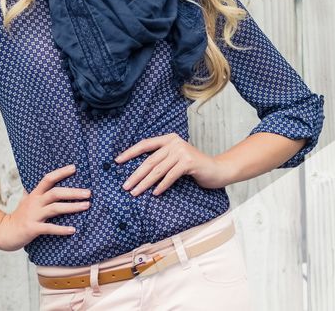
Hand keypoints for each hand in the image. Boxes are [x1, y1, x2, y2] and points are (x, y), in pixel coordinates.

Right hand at [0, 164, 90, 251]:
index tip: (75, 167)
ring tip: (87, 206)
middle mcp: (35, 202)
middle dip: (73, 192)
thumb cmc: (19, 215)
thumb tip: (39, 180)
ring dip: (72, 207)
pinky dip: (61, 229)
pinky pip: (49, 228)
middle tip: (89, 193)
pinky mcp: (33, 228)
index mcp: (35, 194)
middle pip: (55, 193)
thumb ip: (33, 191)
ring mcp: (34, 215)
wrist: (5, 232)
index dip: (61, 172)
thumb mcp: (25, 200)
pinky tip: (73, 230)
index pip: (48, 179)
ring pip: (55, 208)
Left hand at [116, 133, 232, 194]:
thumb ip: (162, 159)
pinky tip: (155, 193)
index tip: (117, 161)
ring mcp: (182, 151)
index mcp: (169, 139)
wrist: (217, 170)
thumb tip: (138, 171)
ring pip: (158, 170)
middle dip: (135, 175)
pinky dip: (161, 186)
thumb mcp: (176, 159)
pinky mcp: (188, 162)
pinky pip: (170, 176)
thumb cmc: (194, 167)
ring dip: (145, 183)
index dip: (130, 152)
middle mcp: (174, 142)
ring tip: (135, 192)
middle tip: (125, 186)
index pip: (145, 144)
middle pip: (149, 160)